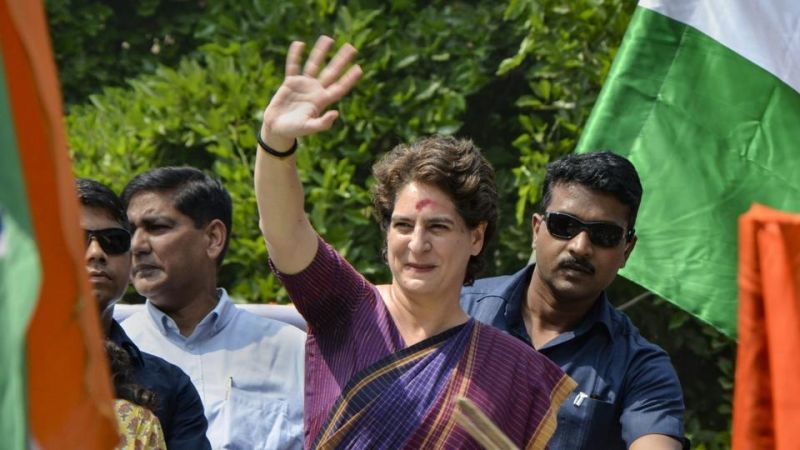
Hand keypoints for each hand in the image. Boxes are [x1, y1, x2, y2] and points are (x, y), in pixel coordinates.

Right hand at [260, 36, 362, 150]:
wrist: (277, 128)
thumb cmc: (295, 131)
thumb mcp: (309, 128)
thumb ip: (323, 123)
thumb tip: (336, 113)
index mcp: (323, 101)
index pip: (339, 87)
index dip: (349, 79)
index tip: (359, 68)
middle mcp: (316, 90)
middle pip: (331, 72)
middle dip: (341, 60)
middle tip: (351, 47)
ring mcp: (304, 85)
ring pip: (314, 65)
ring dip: (321, 52)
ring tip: (328, 38)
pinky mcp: (290, 82)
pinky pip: (293, 66)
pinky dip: (295, 55)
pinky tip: (299, 44)